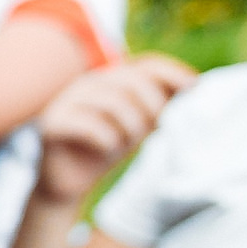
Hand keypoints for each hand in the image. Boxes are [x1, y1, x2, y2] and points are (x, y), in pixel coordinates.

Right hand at [32, 54, 195, 204]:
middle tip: (155, 127)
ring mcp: (66, 101)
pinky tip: (107, 148)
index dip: (172, 72)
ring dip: (130, 124)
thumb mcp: (139, 125)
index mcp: (108, 79)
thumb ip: (160, 106)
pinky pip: (89, 125)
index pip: (145, 65)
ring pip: (111, 101)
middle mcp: (86, 83)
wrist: (68, 183)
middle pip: (130, 80)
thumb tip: (192, 87)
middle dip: (152, 104)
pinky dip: (107, 138)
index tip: (194, 86)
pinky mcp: (52, 124)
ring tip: (129, 142)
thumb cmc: (105, 149)